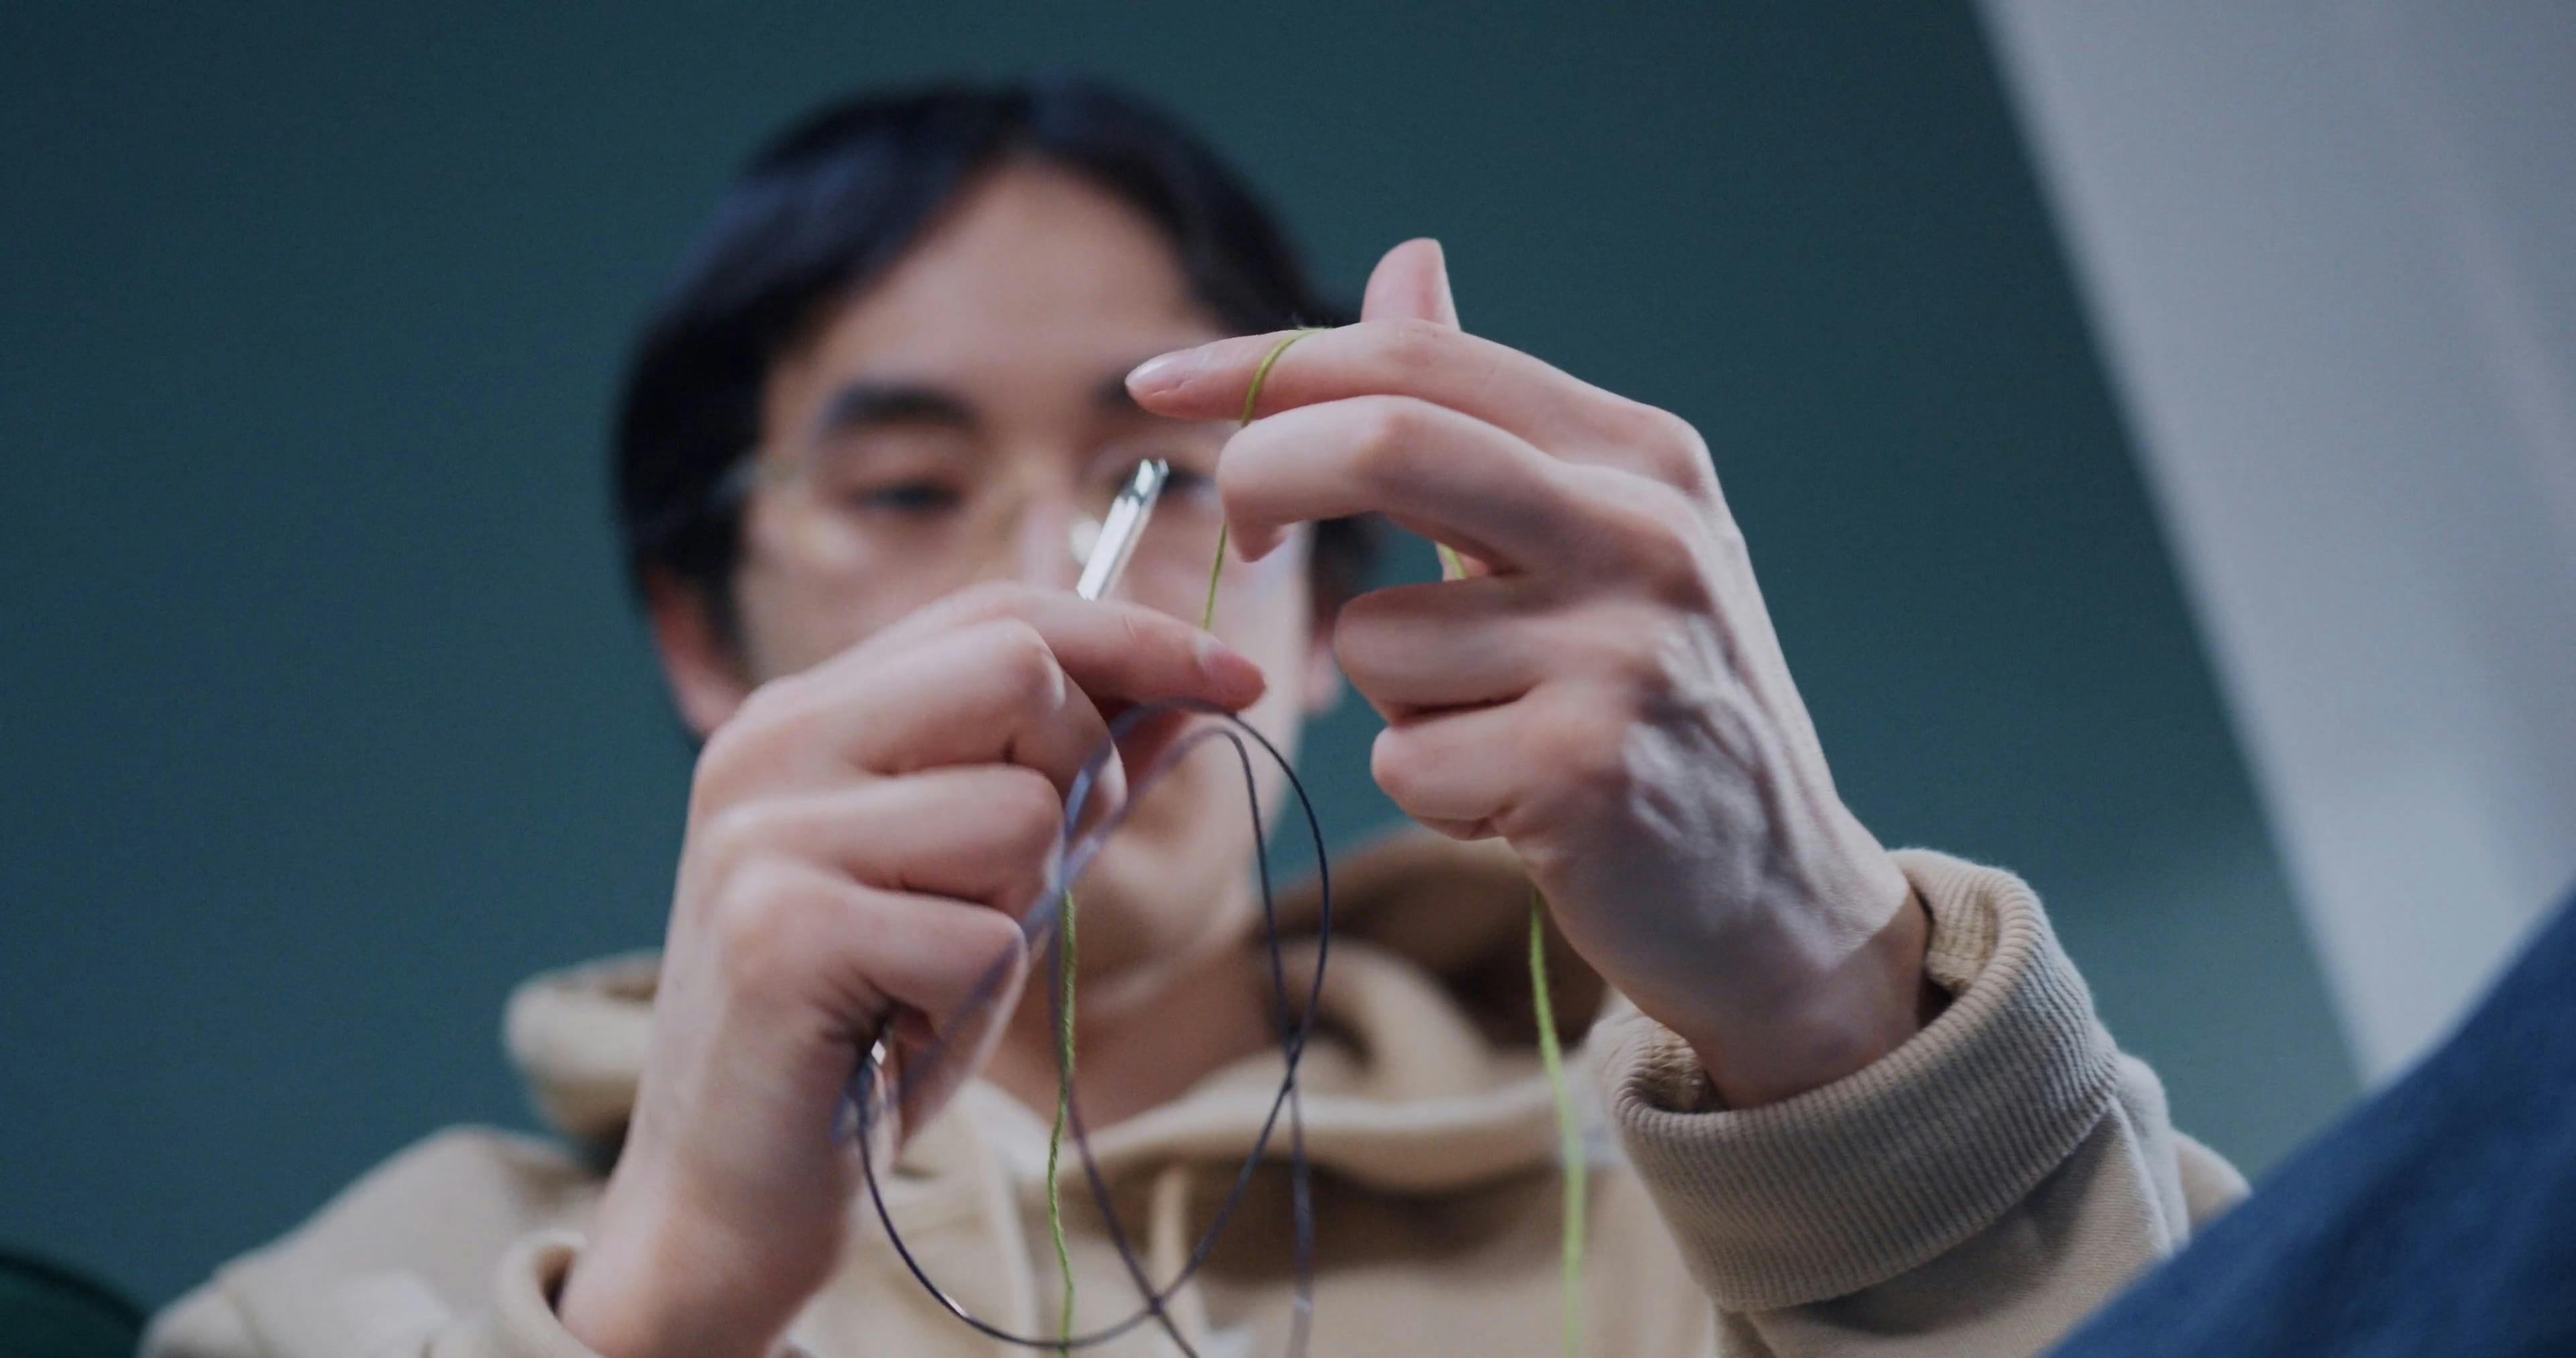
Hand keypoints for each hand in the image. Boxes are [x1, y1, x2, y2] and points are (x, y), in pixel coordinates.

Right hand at [556, 584, 1265, 1357]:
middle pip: (1019, 671)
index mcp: (804, 714)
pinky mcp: (780, 937)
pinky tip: (897, 1034)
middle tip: (1023, 883)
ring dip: (1017, 914)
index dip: (1136, 634)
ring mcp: (763, 837)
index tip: (1243, 677)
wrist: (728, 1195)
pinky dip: (973, 1004)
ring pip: (1019, 814)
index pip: (999, 612)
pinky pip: (984, 940)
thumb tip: (1193, 683)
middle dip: (1079, 775)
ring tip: (929, 973)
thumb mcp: (979, 879)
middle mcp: (769, 747)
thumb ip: (1067, 777)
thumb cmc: (863, 1027)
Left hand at [1128, 241, 1933, 1108]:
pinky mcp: (1587, 770)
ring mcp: (1623, 650)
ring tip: (1495, 727)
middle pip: (1380, 442)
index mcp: (1640, 455)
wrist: (1779, 896)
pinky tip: (1517, 803)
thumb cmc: (1658, 701)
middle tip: (1249, 539)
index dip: (1264, 363)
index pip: (1416, 360)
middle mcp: (1643, 531)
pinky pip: (1404, 762)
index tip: (1153, 382)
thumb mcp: (1595, 533)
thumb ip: (1483, 413)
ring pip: (1375, 637)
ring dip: (1393, 699)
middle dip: (1266, 480)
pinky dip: (1430, 791)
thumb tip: (1406, 261)